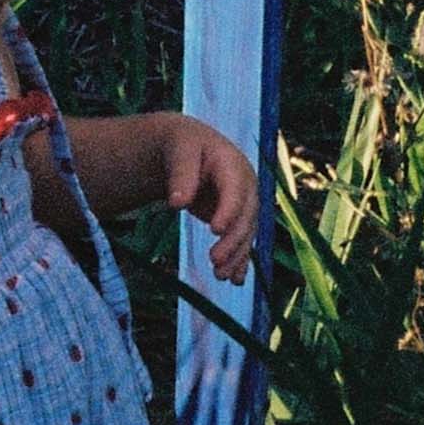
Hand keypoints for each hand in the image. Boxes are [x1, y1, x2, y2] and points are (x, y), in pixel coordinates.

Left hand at [163, 117, 260, 285]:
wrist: (188, 147)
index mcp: (233, 164)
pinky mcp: (237, 218)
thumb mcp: (179, 150)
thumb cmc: (182, 145)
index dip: (229, 210)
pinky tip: (235, 279)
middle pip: (245, 216)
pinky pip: (242, 241)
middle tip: (214, 260)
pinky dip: (240, 260)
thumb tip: (177, 203)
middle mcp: (245, 185)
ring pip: (245, 233)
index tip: (215, 230)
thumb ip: (181, 175)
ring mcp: (243, 203)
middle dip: (233, 240)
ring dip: (236, 256)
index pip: (235, 190)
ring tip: (220, 276)